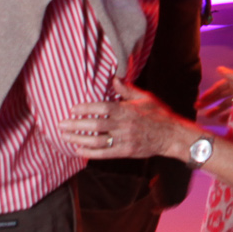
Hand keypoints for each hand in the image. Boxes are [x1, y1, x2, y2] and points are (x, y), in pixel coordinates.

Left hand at [59, 79, 185, 159]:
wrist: (171, 136)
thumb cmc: (158, 114)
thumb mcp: (145, 98)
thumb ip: (127, 90)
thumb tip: (114, 78)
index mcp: (127, 110)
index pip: (103, 108)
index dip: (86, 108)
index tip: (72, 108)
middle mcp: (124, 125)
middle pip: (96, 125)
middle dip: (76, 125)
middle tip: (60, 124)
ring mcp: (124, 140)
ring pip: (97, 140)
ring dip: (78, 139)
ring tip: (64, 136)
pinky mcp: (125, 151)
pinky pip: (104, 153)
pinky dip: (89, 153)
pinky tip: (78, 150)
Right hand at [196, 66, 232, 123]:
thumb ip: (231, 75)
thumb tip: (219, 68)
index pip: (219, 87)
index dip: (209, 93)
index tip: (200, 100)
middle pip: (220, 96)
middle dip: (209, 102)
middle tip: (197, 107)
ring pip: (225, 105)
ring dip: (216, 110)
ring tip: (207, 116)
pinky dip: (226, 115)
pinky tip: (220, 120)